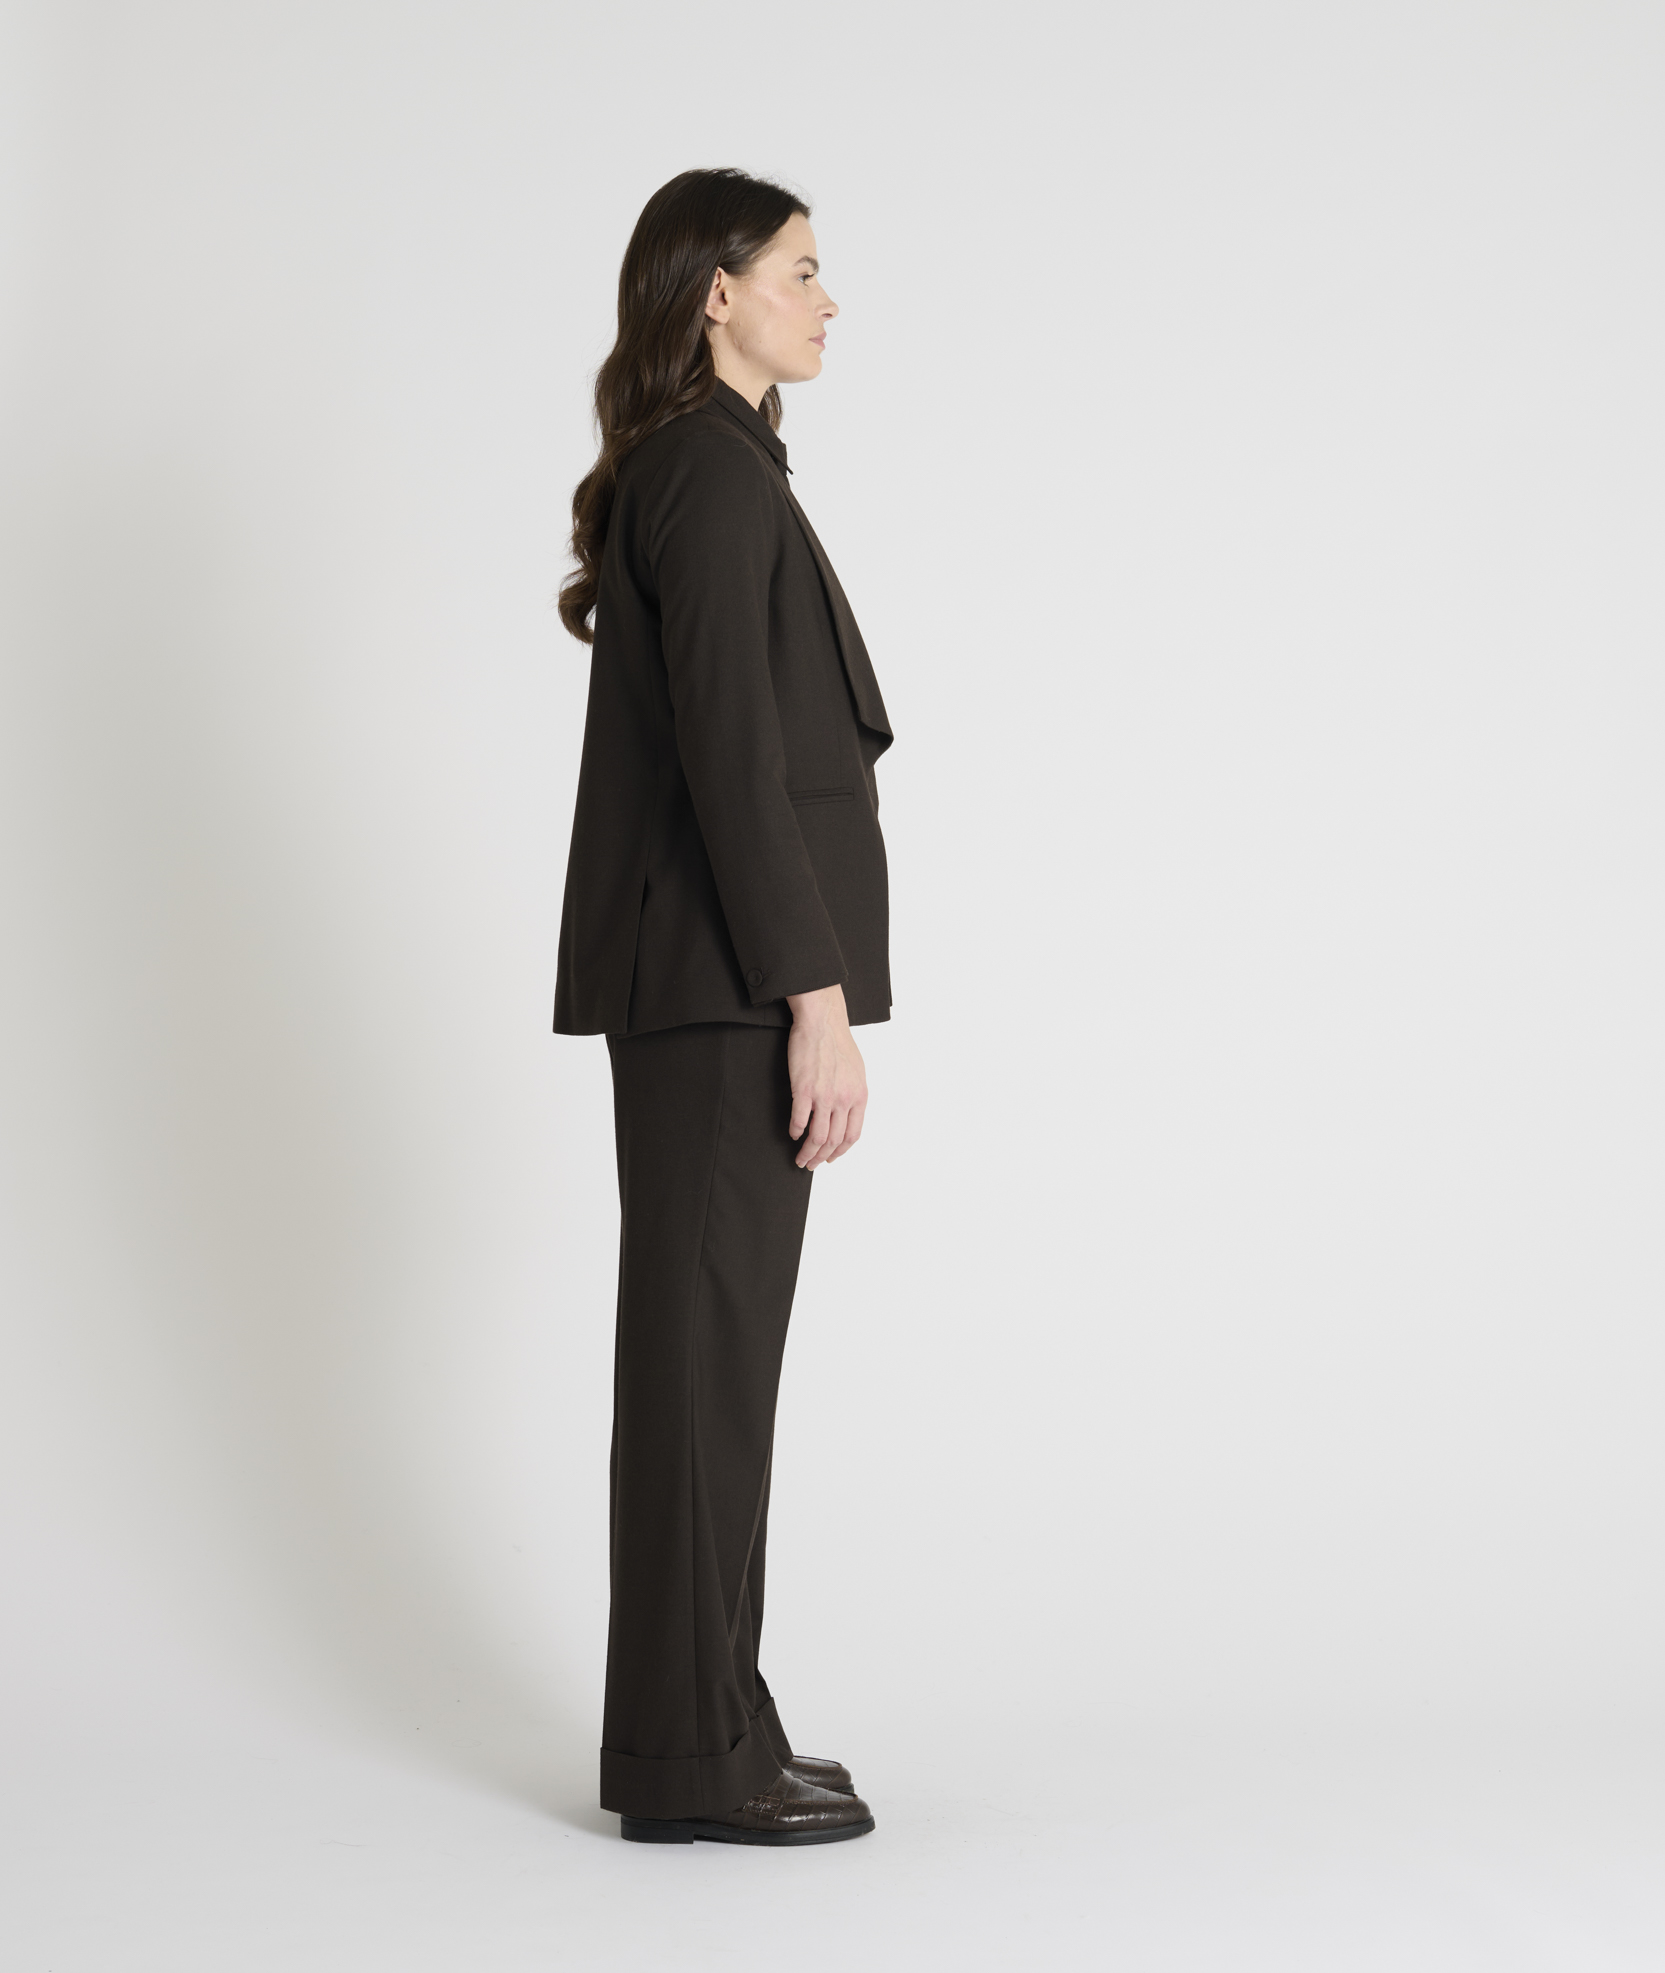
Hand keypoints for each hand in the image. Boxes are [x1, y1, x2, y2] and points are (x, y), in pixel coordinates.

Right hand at [785, 984, 866, 1169]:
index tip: (830, 1158)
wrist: (823, 1022)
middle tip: (811, 1164)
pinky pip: (800, 1120)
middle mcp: (844, 1100)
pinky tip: (792, 1133)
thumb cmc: (838, 1042)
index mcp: (859, 1096)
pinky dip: (795, 1131)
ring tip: (799, 1157)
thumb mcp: (857, 1072)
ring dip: (807, 1152)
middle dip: (821, 1158)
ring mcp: (824, 1096)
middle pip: (833, 1141)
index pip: (852, 1135)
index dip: (840, 1152)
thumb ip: (853, 1095)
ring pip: (817, 1137)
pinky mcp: (804, 1090)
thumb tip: (847, 1113)